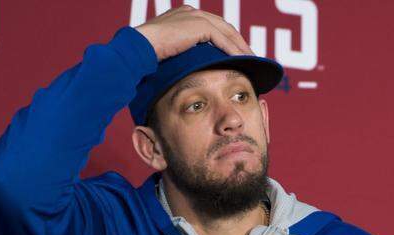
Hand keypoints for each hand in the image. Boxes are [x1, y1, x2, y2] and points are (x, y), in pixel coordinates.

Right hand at [135, 5, 253, 60]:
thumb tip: (196, 64)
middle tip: (251, 56)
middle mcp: (192, 12)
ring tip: (252, 60)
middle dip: (239, 42)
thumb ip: (186, 49)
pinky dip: (234, 50)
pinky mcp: (199, 25)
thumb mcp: (172, 49)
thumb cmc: (150, 53)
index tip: (239, 52)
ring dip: (241, 47)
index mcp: (186, 15)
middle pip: (224, 27)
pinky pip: (223, 39)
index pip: (214, 26)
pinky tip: (242, 60)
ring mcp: (196, 16)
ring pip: (227, 32)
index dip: (228, 39)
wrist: (141, 47)